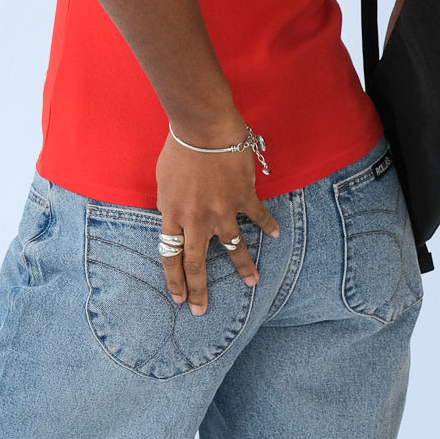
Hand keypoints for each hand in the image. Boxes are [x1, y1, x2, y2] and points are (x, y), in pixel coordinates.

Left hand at [155, 114, 279, 314]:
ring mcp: (222, 210)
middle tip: (201, 310)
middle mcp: (196, 219)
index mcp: (173, 215)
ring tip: (252, 283)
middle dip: (198, 289)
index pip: (170, 255)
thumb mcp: (163, 180)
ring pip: (232, 247)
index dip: (174, 279)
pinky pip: (257, 217)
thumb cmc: (178, 148)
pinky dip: (268, 225)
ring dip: (243, 267)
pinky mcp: (243, 197)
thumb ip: (170, 204)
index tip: (178, 298)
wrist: (203, 128)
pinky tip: (276, 236)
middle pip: (196, 262)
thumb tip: (176, 217)